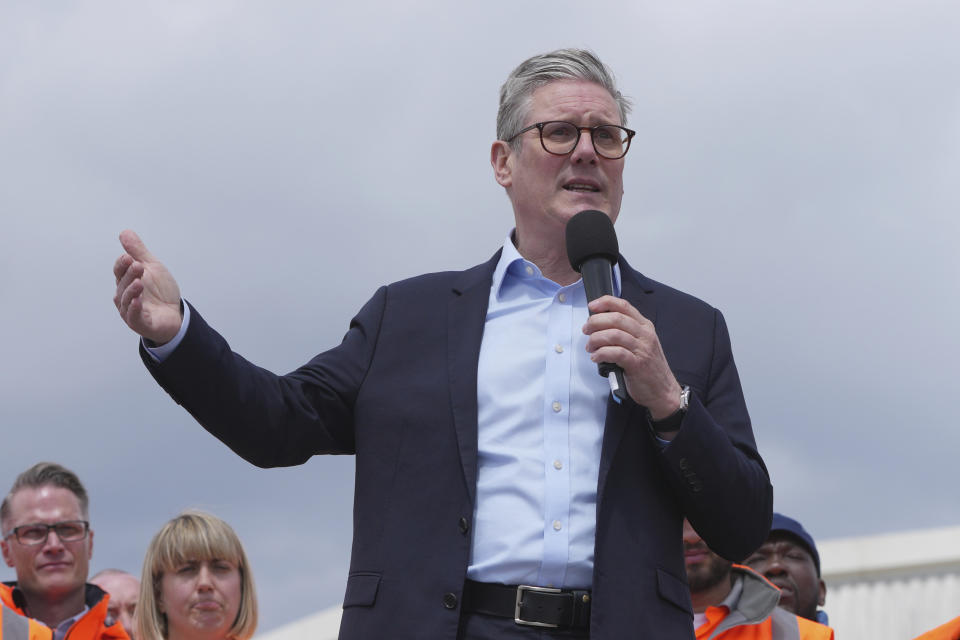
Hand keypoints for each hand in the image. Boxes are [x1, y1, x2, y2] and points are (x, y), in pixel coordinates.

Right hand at [113, 230, 182, 344]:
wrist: (176, 313)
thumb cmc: (161, 291)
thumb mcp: (152, 267)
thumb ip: (138, 251)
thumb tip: (125, 232)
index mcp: (126, 282)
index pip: (119, 271)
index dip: (122, 264)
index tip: (128, 256)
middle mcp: (125, 297)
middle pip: (122, 285)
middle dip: (129, 275)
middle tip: (138, 266)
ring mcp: (131, 311)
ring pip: (126, 301)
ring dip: (131, 291)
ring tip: (139, 282)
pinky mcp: (140, 324)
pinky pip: (134, 317)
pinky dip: (134, 309)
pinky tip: (138, 302)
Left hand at [583, 295, 681, 417]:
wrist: (663, 391)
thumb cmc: (648, 368)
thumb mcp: (641, 344)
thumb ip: (625, 332)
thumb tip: (599, 324)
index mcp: (645, 326)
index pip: (624, 306)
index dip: (605, 302)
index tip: (592, 306)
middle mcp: (645, 335)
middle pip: (616, 318)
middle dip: (596, 322)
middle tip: (586, 330)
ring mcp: (642, 349)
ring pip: (614, 334)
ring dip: (596, 339)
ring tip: (590, 347)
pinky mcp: (637, 364)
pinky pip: (616, 353)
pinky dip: (602, 353)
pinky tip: (596, 357)